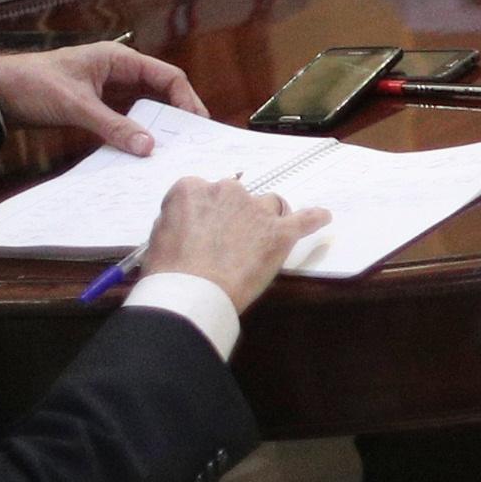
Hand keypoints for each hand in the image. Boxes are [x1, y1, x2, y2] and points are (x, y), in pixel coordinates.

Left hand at [0, 41, 206, 155]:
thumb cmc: (35, 84)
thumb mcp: (77, 106)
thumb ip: (113, 126)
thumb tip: (148, 147)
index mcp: (119, 60)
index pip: (167, 76)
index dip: (186, 99)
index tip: (198, 124)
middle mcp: (118, 72)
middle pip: (160, 93)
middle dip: (176, 116)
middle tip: (191, 141)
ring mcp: (108, 91)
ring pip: (144, 108)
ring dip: (155, 127)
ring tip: (172, 150)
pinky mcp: (96, 107)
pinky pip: (125, 120)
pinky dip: (135, 134)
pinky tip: (141, 150)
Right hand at [140, 172, 328, 311]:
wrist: (192, 292)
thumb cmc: (168, 271)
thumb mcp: (158, 237)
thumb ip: (177, 221)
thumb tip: (188, 224)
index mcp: (192, 189)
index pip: (202, 192)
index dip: (205, 213)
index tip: (202, 231)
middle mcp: (226, 191)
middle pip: (237, 196)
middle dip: (234, 215)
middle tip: (227, 243)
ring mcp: (256, 209)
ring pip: (270, 204)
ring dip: (267, 219)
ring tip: (262, 241)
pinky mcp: (279, 232)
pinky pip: (304, 219)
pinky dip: (314, 218)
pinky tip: (322, 218)